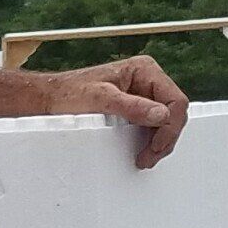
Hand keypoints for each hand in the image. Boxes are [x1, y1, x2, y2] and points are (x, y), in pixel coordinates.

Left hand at [48, 55, 188, 168]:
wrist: (52, 98)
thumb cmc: (70, 93)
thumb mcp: (100, 99)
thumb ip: (131, 106)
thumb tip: (161, 114)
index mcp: (144, 69)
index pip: (175, 100)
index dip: (170, 127)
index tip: (155, 146)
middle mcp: (147, 79)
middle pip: (175, 112)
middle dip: (165, 138)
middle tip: (148, 157)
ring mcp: (143, 93)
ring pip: (168, 121)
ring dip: (159, 142)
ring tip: (144, 158)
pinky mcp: (137, 106)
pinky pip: (155, 125)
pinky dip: (151, 140)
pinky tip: (141, 150)